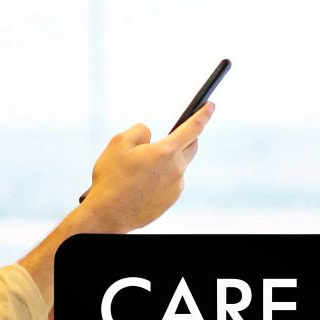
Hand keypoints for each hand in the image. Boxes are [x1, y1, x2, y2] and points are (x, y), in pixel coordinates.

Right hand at [77, 102, 211, 231]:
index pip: (193, 128)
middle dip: (187, 138)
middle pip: (191, 147)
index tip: (210, 105)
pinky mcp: (171, 200)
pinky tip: (143, 182)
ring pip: (178, 165)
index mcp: (166, 152)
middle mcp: (177, 169)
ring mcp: (176, 187)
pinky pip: (171, 181)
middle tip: (174, 135)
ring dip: (167, 160)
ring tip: (141, 168)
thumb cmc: (112, 177)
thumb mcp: (119, 143)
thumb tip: (151, 136)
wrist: (108, 213)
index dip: (203, 114)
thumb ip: (140, 131)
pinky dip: (162, 177)